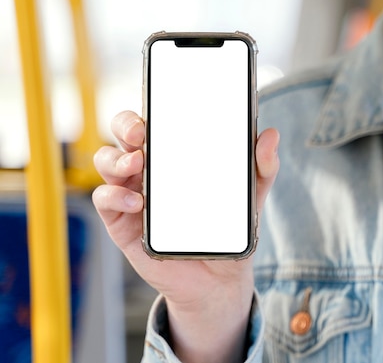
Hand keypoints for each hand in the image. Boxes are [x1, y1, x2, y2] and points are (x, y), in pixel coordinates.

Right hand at [92, 110, 279, 362]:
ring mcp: (132, 193)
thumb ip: (262, 167)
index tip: (160, 106)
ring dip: (116, 158)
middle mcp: (149, 169)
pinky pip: (105, 200)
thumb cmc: (228, 230)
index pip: (156, 122)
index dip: (150, 109)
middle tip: (142, 133)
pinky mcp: (123, 222)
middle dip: (125, 125)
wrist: (218, 280)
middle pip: (123, 134)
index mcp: (175, 156)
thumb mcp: (251, 197)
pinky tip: (138, 202)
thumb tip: (272, 135)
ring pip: (107, 161)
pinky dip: (115, 196)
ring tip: (138, 165)